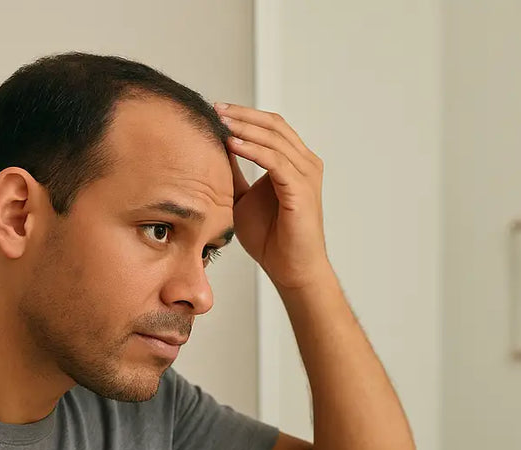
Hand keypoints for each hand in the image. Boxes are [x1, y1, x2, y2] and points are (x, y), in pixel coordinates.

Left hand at [214, 102, 330, 290]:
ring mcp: (306, 175)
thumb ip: (233, 173)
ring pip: (274, 139)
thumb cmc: (271, 239)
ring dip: (244, 128)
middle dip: (242, 115)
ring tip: (219, 122)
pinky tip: (231, 144)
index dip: (244, 115)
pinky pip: (275, 161)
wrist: (290, 269)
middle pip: (273, 125)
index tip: (215, 111)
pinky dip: (252, 150)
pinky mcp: (301, 189)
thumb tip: (214, 151)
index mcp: (295, 162)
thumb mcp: (242, 199)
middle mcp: (305, 163)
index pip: (270, 126)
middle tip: (214, 109)